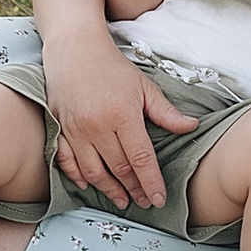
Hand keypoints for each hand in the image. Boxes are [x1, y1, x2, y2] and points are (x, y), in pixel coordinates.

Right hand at [42, 36, 195, 212]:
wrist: (74, 48)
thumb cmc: (112, 66)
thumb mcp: (143, 85)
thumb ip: (165, 111)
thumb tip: (191, 126)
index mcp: (122, 114)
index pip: (141, 158)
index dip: (151, 182)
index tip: (159, 199)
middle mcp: (97, 126)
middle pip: (119, 168)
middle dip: (134, 190)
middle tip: (145, 202)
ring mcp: (75, 129)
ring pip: (93, 171)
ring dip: (109, 190)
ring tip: (122, 200)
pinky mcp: (58, 129)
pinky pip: (66, 161)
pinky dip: (77, 177)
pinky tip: (89, 185)